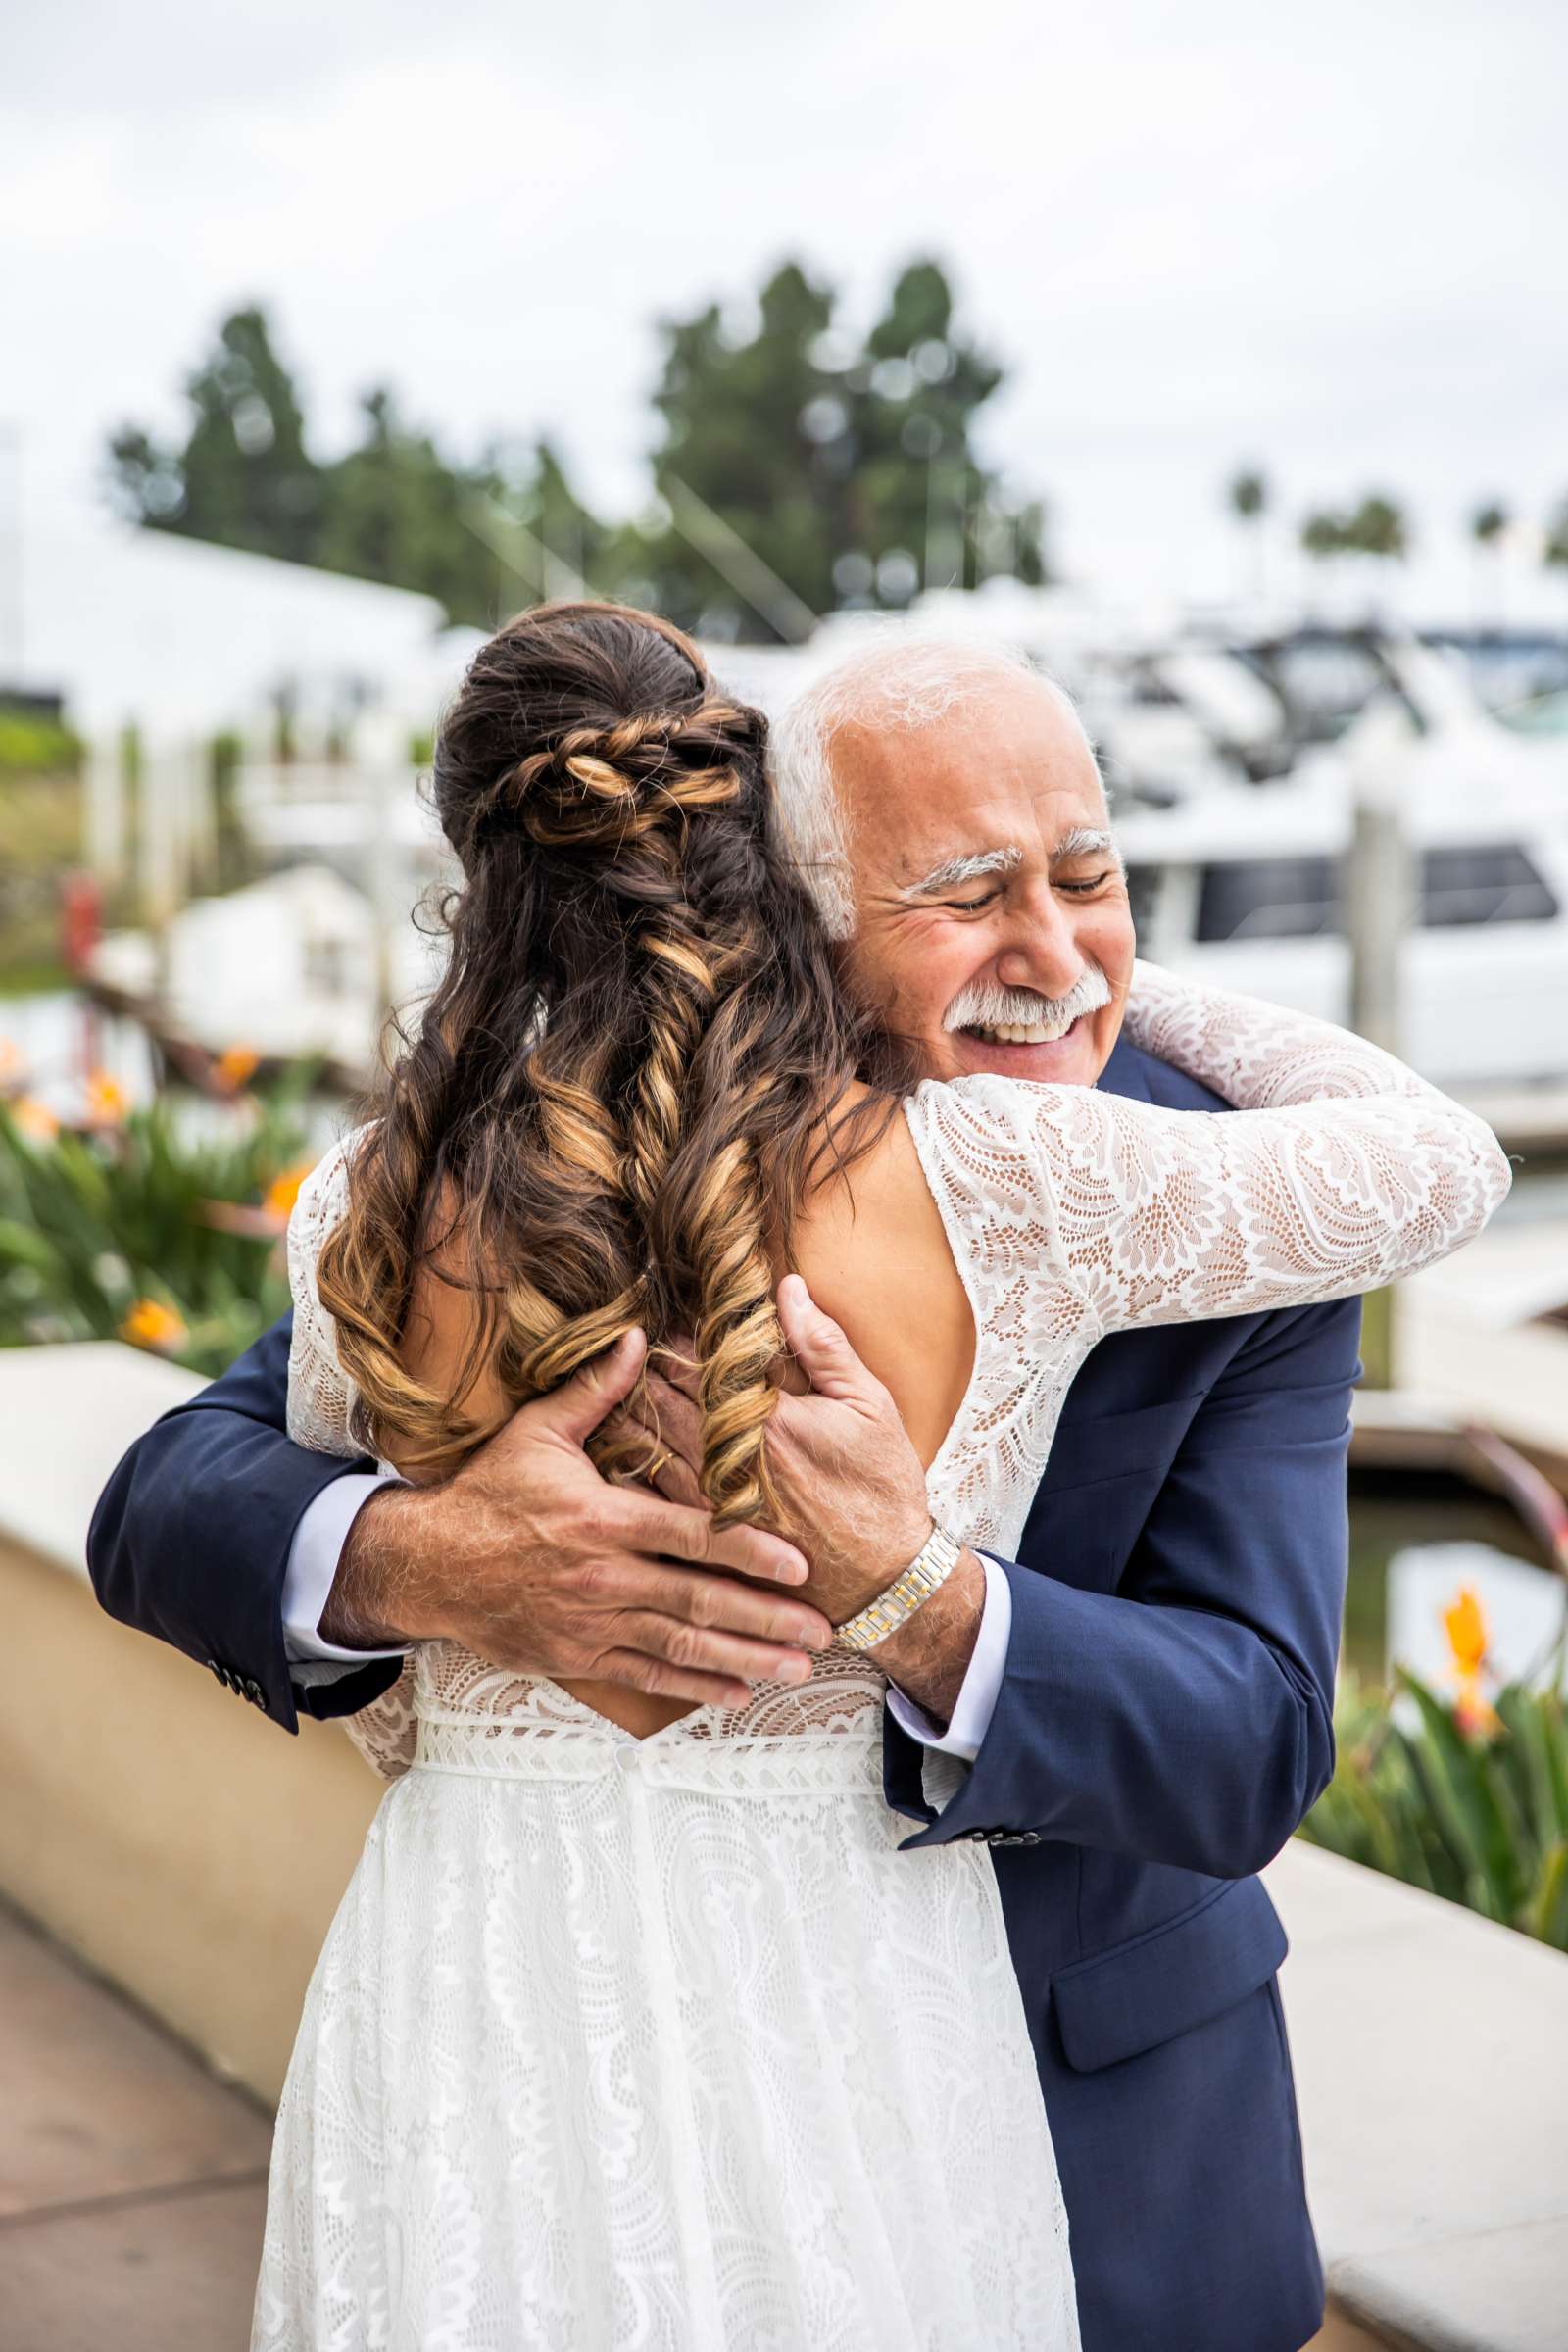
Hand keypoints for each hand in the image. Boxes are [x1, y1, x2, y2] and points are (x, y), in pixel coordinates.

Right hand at [322, 1330, 832, 1710]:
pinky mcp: (577, 1655)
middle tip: (822, 1630)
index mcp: (603, 1518)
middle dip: (767, 1618)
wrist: (429, 1563)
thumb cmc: (489, 1493)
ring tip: (795, 1668)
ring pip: (682, 1646)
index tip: (799, 1564)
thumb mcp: (538, 1432)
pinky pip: (645, 1675)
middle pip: (700, 1601)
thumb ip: (596, 1389)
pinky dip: (694, 1686)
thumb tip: (639, 1337)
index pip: (692, 1536)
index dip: (749, 1550)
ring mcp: (592, 1622)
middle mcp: (604, 1576)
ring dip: (745, 1659)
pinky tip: (736, 1693)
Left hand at [625, 1281, 985, 1720]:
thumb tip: (787, 1286)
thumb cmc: (880, 1487)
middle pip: (661, 1397)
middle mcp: (725, 1458)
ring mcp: (708, 1500)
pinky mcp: (703, 1533)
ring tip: (617, 1386)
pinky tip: (620, 1444)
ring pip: (646, 1441)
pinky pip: (648, 1489)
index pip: (696, 1360)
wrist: (882, 1579)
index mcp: (763, 1418)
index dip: (678, 1337)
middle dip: (645, 1368)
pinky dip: (632, 1460)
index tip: (668, 1321)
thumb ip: (823, 1344)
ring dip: (629, 1410)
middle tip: (632, 1347)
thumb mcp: (868, 1404)